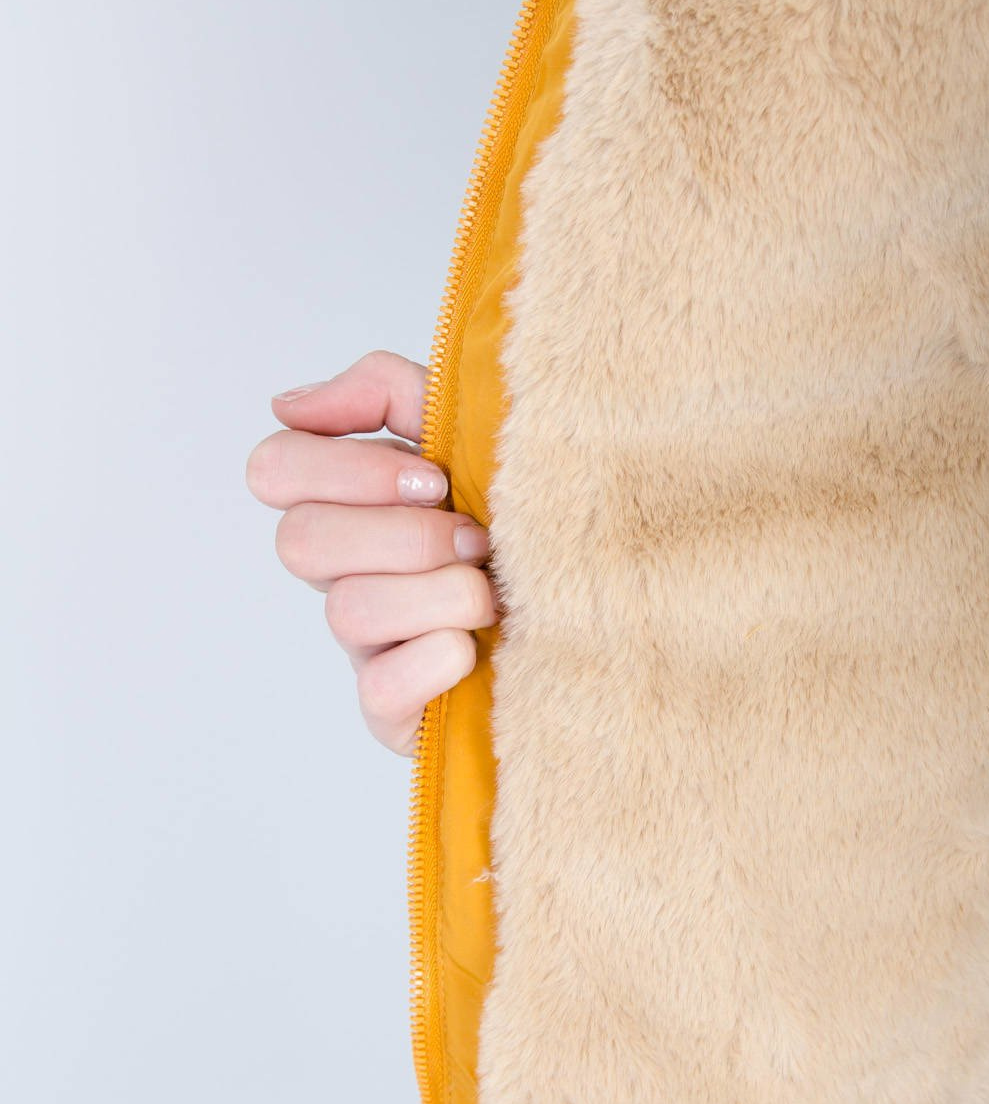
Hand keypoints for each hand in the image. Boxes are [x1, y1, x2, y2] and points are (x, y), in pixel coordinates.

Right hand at [245, 350, 495, 755]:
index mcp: (352, 503)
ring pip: (350, 610)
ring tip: (493, 592)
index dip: (344, 469)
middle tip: (476, 538)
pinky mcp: (391, 711)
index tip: (430, 476)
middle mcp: (344, 572)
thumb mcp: (468, 432)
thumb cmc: (524, 519)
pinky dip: (438, 659)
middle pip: (300, 540)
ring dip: (441, 592)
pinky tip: (478, 648)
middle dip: (406, 534)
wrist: (600, 607)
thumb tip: (289, 406)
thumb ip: (385, 392)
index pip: (274, 469)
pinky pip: (379, 687)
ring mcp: (364, 644)